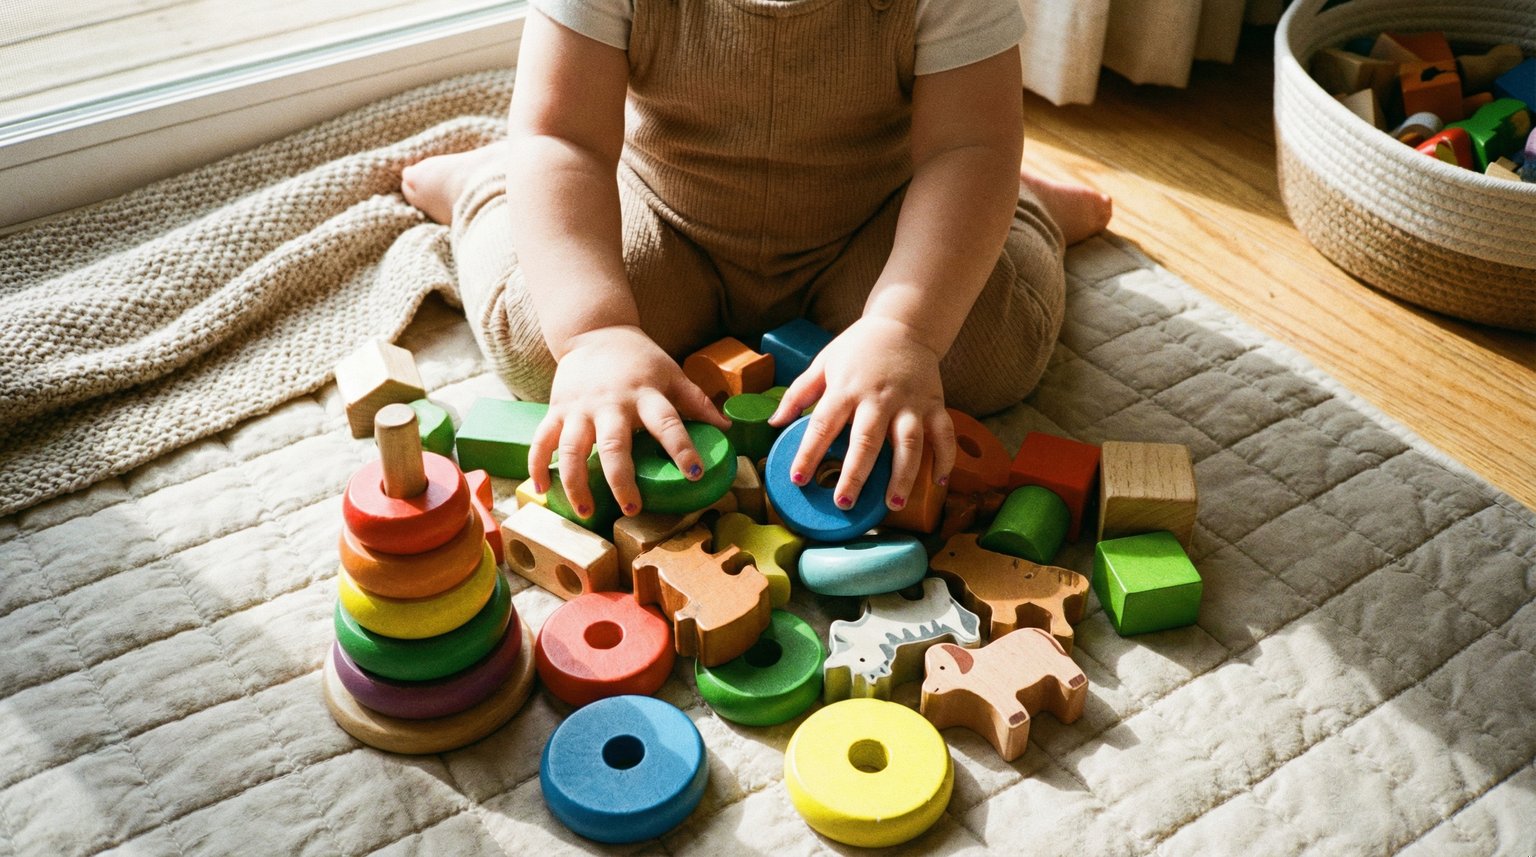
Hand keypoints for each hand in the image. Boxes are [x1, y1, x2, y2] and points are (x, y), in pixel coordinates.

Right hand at [528, 325, 728, 516]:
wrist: (595, 331)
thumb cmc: (640, 359)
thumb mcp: (672, 374)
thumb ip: (697, 402)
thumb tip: (727, 429)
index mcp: (645, 394)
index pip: (666, 422)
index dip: (681, 447)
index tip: (694, 472)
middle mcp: (611, 404)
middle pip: (613, 445)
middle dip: (621, 479)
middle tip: (632, 508)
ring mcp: (580, 408)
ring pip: (573, 449)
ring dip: (576, 482)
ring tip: (586, 510)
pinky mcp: (556, 410)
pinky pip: (542, 441)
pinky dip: (538, 466)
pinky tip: (541, 490)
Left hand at [767, 317, 955, 510]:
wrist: (904, 323)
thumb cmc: (858, 348)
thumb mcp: (823, 363)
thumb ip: (798, 393)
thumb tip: (774, 423)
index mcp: (846, 388)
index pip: (823, 425)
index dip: (809, 453)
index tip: (798, 479)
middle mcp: (879, 398)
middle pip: (866, 441)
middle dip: (855, 475)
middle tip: (844, 503)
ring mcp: (910, 402)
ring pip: (909, 443)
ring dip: (902, 476)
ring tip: (892, 505)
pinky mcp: (935, 403)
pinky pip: (944, 434)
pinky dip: (945, 458)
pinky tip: (939, 481)